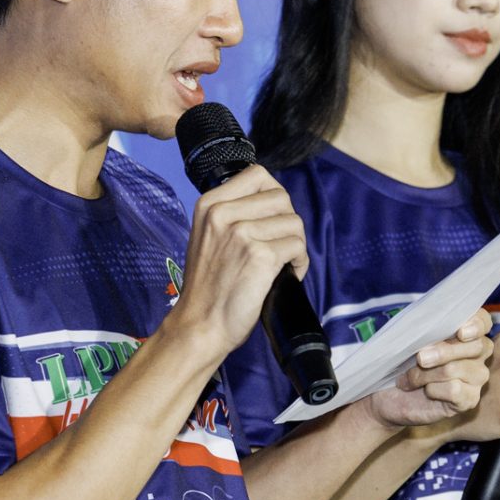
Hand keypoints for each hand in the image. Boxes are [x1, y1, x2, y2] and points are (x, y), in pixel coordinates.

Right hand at [165, 166, 308, 360]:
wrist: (200, 324)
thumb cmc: (208, 286)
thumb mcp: (207, 236)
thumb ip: (231, 214)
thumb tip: (271, 203)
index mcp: (209, 204)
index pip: (258, 175)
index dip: (274, 198)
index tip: (272, 220)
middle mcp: (223, 213)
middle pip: (281, 198)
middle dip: (288, 222)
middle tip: (280, 246)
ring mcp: (242, 233)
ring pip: (294, 222)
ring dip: (296, 244)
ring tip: (283, 263)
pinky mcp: (260, 255)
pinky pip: (297, 246)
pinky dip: (299, 262)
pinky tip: (287, 274)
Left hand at [365, 311, 493, 431]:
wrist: (392, 394)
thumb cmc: (404, 361)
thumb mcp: (411, 340)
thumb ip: (425, 328)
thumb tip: (428, 321)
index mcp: (468, 332)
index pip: (483, 322)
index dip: (476, 325)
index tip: (461, 332)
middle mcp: (479, 354)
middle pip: (474, 346)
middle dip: (442, 352)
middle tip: (420, 358)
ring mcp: (477, 377)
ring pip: (455, 368)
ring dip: (425, 374)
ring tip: (410, 378)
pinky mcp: (470, 399)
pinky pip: (453, 390)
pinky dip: (432, 390)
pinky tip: (426, 391)